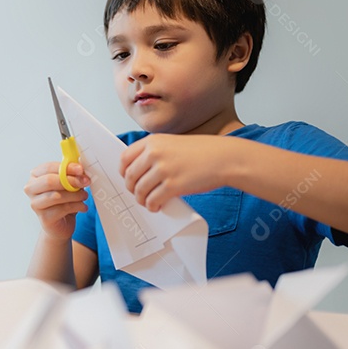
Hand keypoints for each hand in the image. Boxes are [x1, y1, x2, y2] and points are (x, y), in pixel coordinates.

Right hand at [24, 162, 90, 240]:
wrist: (62, 223)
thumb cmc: (63, 200)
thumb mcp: (68, 184)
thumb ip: (71, 174)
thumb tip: (80, 169)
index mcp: (35, 176)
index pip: (48, 167)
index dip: (66, 167)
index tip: (80, 169)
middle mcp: (31, 189)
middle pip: (49, 181)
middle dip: (71, 180)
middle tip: (85, 182)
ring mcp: (35, 204)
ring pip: (57, 196)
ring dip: (75, 195)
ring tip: (84, 196)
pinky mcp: (44, 218)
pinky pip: (63, 209)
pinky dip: (77, 206)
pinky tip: (82, 206)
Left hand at [120, 134, 237, 211]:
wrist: (224, 158)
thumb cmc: (202, 152)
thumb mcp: (173, 143)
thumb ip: (156, 152)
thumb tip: (140, 170)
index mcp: (153, 141)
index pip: (125, 157)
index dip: (123, 172)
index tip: (127, 178)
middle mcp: (155, 153)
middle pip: (130, 176)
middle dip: (131, 188)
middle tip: (138, 193)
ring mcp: (163, 169)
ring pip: (140, 190)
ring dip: (141, 199)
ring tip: (148, 202)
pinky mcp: (173, 185)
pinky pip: (153, 200)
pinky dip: (152, 206)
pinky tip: (157, 206)